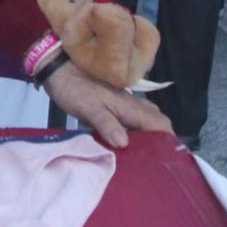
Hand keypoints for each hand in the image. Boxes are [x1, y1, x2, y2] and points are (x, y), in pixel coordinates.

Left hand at [42, 59, 172, 148]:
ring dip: (148, 134)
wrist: (57, 67)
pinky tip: (124, 140)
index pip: (161, 123)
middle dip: (161, 139)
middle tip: (153, 159)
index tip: (167, 158)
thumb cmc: (73, 88)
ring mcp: (123, 101)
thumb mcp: (88, 108)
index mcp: (130, 106)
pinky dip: (135, 129)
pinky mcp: (113, 102)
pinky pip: (132, 116)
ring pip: (145, 118)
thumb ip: (107, 124)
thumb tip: (124, 143)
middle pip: (157, 122)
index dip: (168, 140)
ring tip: (140, 154)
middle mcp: (132, 103)